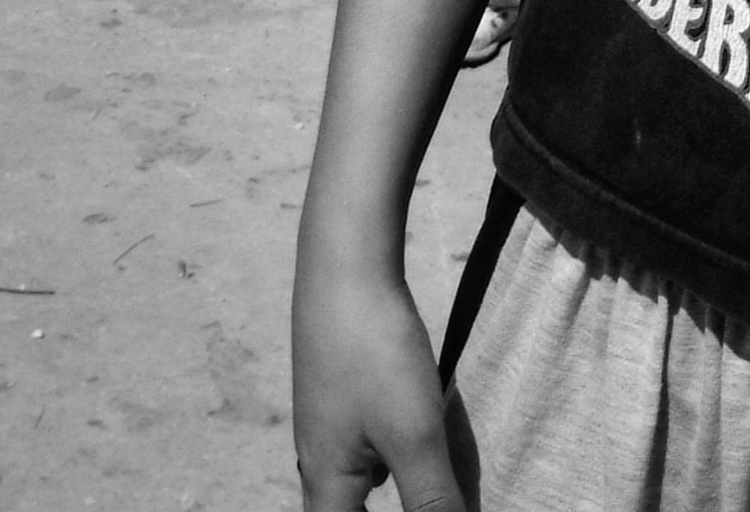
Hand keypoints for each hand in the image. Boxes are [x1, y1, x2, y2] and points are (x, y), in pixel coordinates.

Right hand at [291, 258, 467, 511]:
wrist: (344, 261)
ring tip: (431, 482)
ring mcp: (327, 417)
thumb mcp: (413, 434)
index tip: (422, 511)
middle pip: (344, 510)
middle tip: (428, 498)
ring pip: (356, 477)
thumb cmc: (373, 350)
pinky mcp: (342, 385)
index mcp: (324, 482)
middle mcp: (318, 455)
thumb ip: (431, 500)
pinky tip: (420, 433)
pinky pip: (366, 439)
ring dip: (392, 487)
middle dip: (383, 510)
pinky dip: (392, 452)